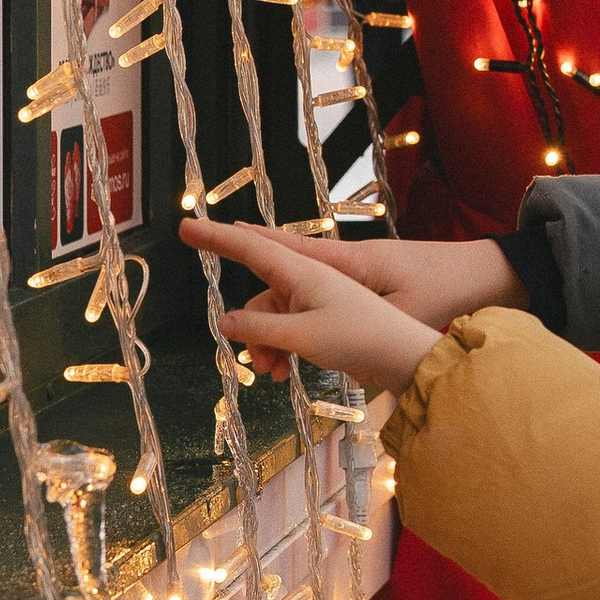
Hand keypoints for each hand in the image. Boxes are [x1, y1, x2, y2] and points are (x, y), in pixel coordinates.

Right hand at [181, 214, 446, 391]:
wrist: (413, 350)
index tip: (185, 225)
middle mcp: (312, 277)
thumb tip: (225, 323)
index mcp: (306, 270)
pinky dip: (285, 345)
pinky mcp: (333, 314)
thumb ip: (262, 329)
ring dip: (267, 342)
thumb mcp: (306, 336)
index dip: (216, 237)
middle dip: (248, 324)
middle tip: (249, 359)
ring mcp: (323, 295)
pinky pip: (295, 324)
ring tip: (272, 374)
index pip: (251, 246)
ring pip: (277, 313)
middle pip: (262, 290)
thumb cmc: (367, 334)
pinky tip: (285, 372)